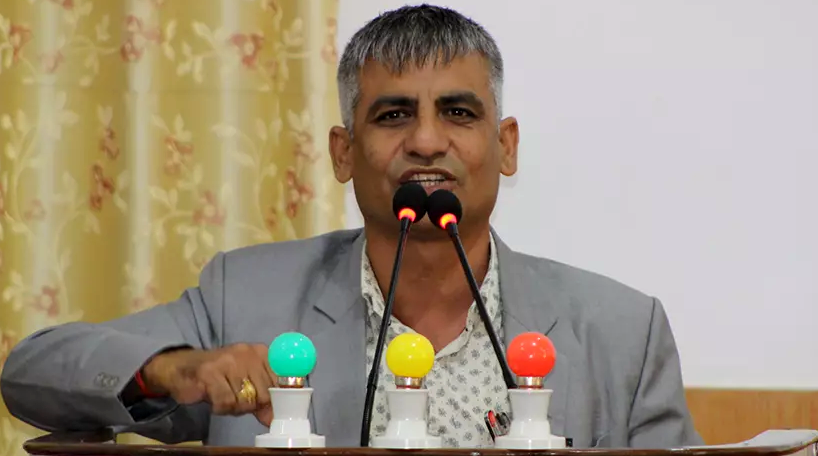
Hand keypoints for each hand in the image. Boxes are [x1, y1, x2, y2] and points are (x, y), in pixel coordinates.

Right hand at [142, 344, 275, 424]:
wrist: (182, 367)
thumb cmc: (219, 375)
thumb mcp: (245, 383)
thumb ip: (262, 399)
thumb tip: (275, 419)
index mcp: (261, 353)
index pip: (282, 379)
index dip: (278, 398)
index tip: (271, 408)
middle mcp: (248, 354)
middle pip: (264, 394)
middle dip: (252, 405)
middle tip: (237, 400)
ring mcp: (229, 362)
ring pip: (245, 401)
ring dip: (234, 407)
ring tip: (224, 397)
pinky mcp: (210, 373)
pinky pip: (226, 402)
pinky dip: (220, 408)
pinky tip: (214, 399)